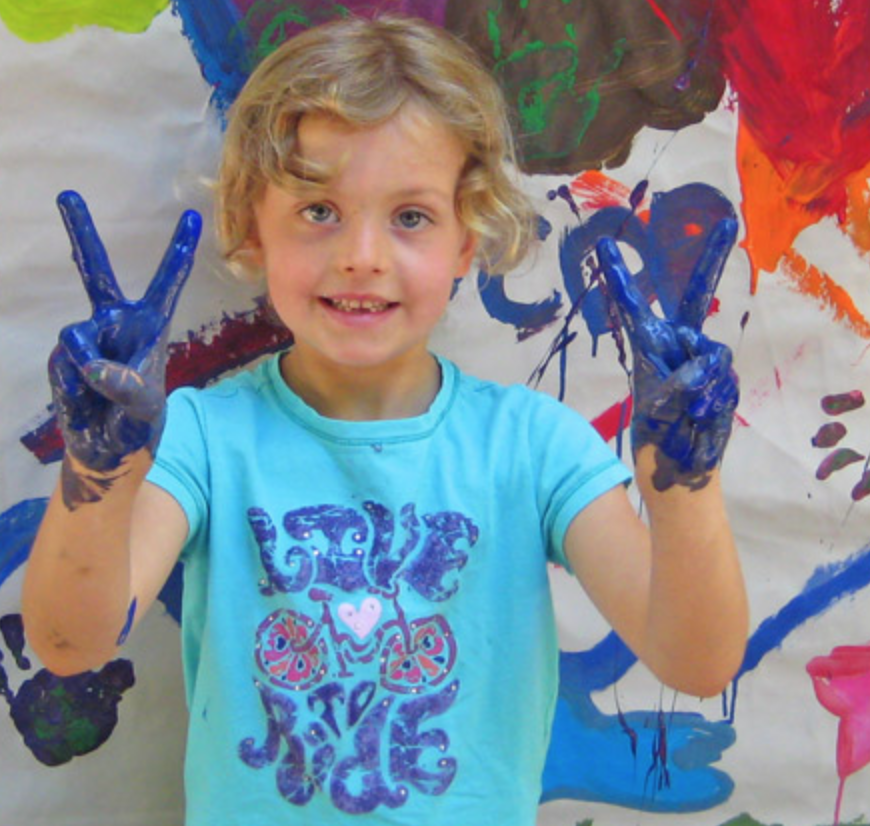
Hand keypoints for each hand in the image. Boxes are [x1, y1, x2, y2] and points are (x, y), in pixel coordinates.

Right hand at [48, 191, 200, 492]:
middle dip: (81, 233)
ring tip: (102, 393)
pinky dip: (74, 386)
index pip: (166, 282)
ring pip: (77, 338)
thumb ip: (125, 385)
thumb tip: (91, 364)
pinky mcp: (62, 357)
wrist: (106, 446)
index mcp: (149, 326)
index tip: (191, 213)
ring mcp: (86, 337)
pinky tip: (84, 398)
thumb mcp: (143, 406)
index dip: (178, 249)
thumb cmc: (138, 421)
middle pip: (94, 272)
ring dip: (89, 369)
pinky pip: (63, 363)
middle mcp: (115, 323)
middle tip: (67, 193)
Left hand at [596, 218, 738, 491]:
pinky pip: (722, 376)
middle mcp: (679, 345)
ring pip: (710, 352)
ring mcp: (706, 360)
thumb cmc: (659, 435)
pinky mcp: (725, 378)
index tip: (602, 244)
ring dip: (698, 382)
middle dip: (712, 259)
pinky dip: (711, 397)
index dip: (618, 275)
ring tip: (687, 410)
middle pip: (696, 299)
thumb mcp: (658, 406)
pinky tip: (703, 414)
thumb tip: (703, 365)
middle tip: (728, 224)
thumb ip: (678, 380)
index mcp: (650, 347)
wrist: (681, 469)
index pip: (634, 305)